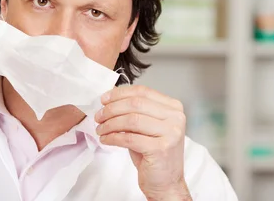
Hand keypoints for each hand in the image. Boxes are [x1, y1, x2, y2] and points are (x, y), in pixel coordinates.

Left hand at [95, 85, 189, 199]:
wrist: (166, 182)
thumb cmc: (154, 153)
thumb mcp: (146, 126)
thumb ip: (134, 111)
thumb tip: (109, 100)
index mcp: (173, 107)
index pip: (142, 91)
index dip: (119, 94)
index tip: (104, 99)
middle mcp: (175, 118)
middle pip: (135, 104)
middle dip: (111, 109)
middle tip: (98, 116)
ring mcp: (170, 133)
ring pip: (130, 120)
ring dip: (110, 124)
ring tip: (100, 129)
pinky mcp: (161, 148)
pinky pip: (129, 138)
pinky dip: (113, 137)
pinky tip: (106, 139)